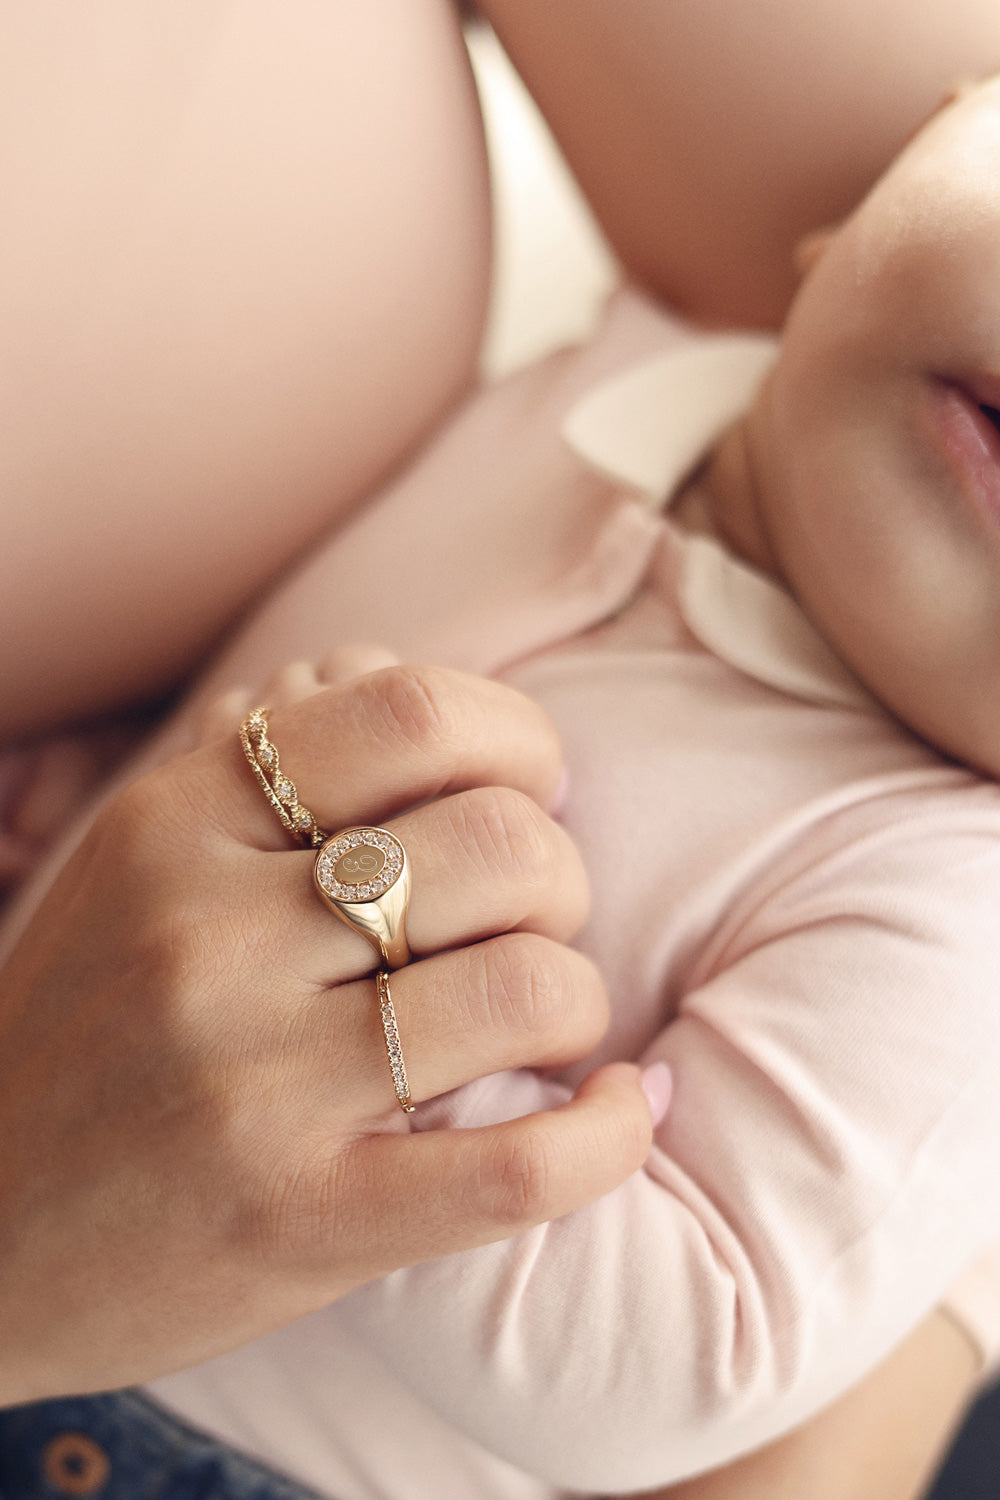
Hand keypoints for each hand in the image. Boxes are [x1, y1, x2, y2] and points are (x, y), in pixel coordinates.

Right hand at [0, 663, 656, 1403]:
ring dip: (578, 997)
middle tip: (535, 917)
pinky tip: (622, 1103)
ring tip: (550, 1019)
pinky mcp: (302, 1219)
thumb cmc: (87, 1034)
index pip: (412, 713)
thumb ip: (257, 758)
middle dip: (560, 875)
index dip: (518, 740)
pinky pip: (520, 1168)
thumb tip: (385, 662)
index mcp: (175, 825)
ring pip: (525, 987)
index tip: (531, 788)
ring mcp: (254, 1086)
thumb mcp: (137, 864)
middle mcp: (209, 940)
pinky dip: (614, 1131)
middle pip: (497, 847)